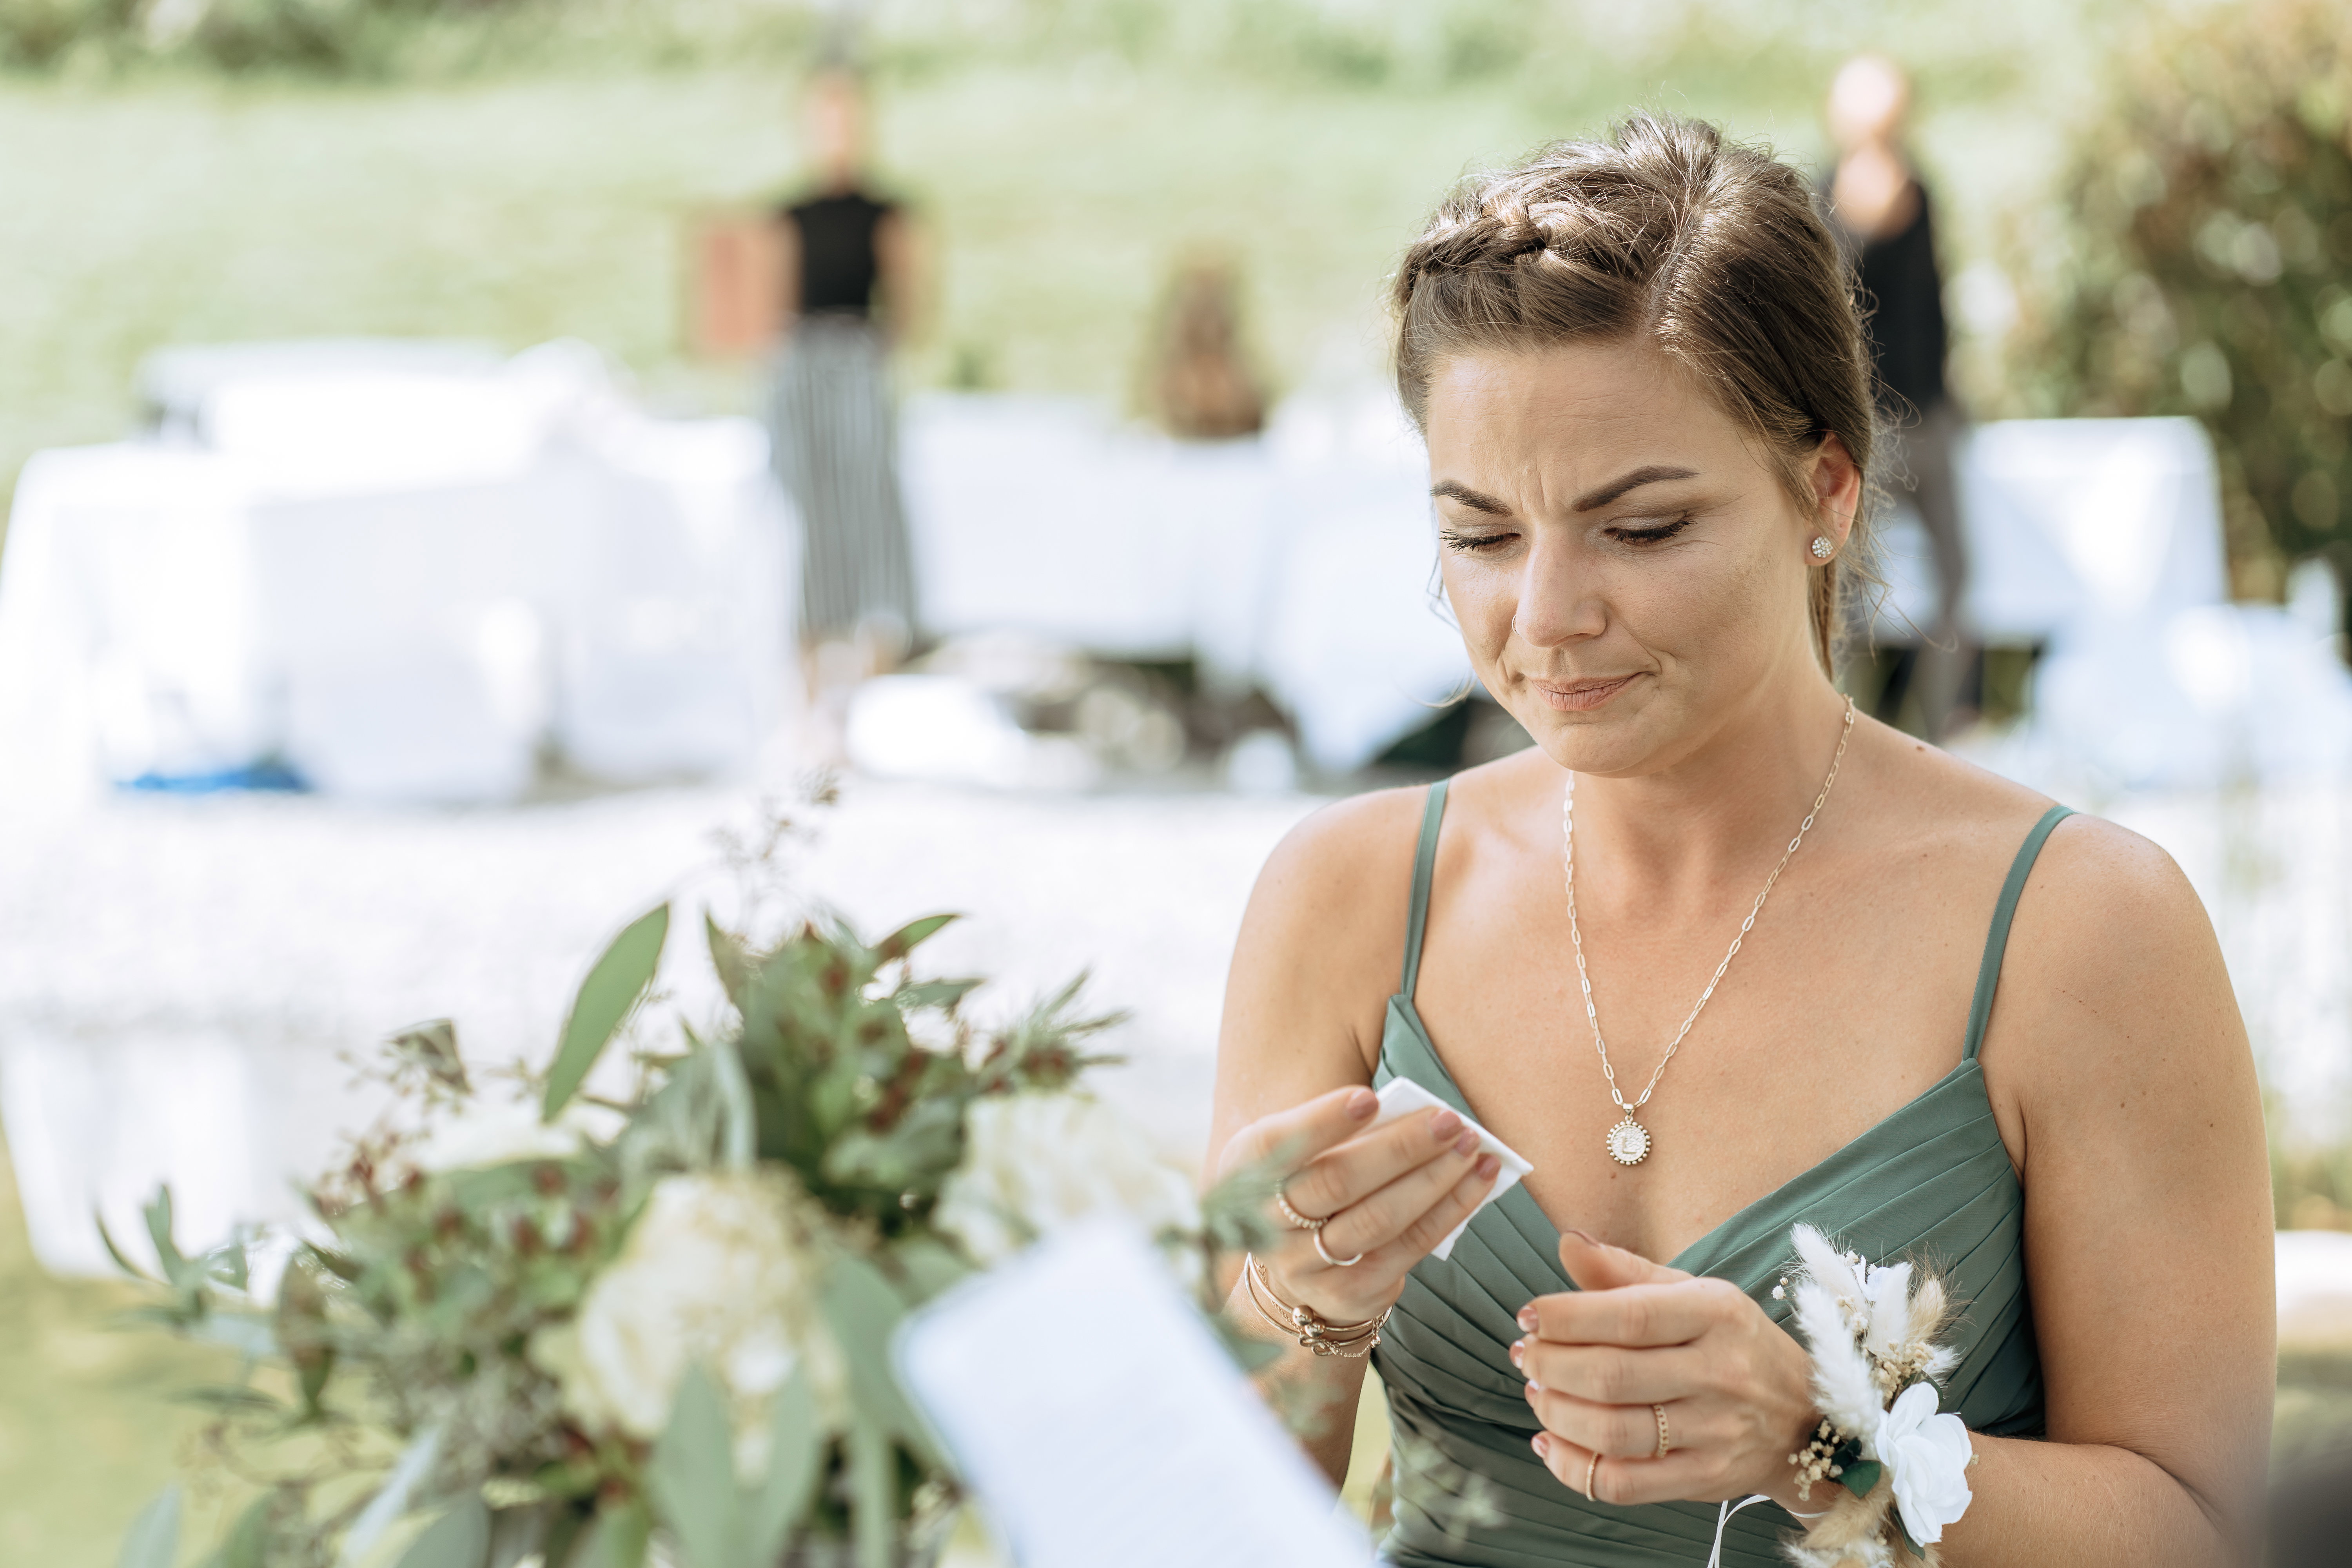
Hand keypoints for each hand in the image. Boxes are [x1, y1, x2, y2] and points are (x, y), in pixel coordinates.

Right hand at [1217, 1085, 1501, 1324]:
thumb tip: (1409, 1109)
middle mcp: (1269, 1226)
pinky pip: (1410, 1246)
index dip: (1322, 1123)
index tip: (1369, 1098)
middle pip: (1337, 1183)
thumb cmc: (1303, 1185)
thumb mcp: (1296, 1153)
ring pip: (1379, 1219)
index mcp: (1246, 1175)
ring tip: (1471, 1146)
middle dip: (1399, 1148)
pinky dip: (1451, 1208)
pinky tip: (1478, 1179)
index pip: (1277, 1146)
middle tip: (1447, 1120)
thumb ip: (1336, 1132)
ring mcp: (1309, 1266)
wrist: (1293, 1271)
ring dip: (1433, 1179)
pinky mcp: (1353, 1292)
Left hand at [1514, 1230, 1816, 1508]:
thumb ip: (1625, 1271)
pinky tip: (1550, 1443)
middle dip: (1550, 1366)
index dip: (1565, 1317)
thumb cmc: (1730, 1344)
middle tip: (1527, 1357)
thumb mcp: (1692, 1293)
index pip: (1627, 1316)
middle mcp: (1719, 1373)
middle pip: (1610, 1377)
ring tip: (1538, 1394)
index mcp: (1715, 1314)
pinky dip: (1573, 1468)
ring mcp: (1715, 1432)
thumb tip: (1566, 1241)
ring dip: (1556, 1414)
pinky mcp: (1705, 1478)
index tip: (1528, 1317)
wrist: (1804, 1416)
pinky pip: (1623, 1484)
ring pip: (1612, 1433)